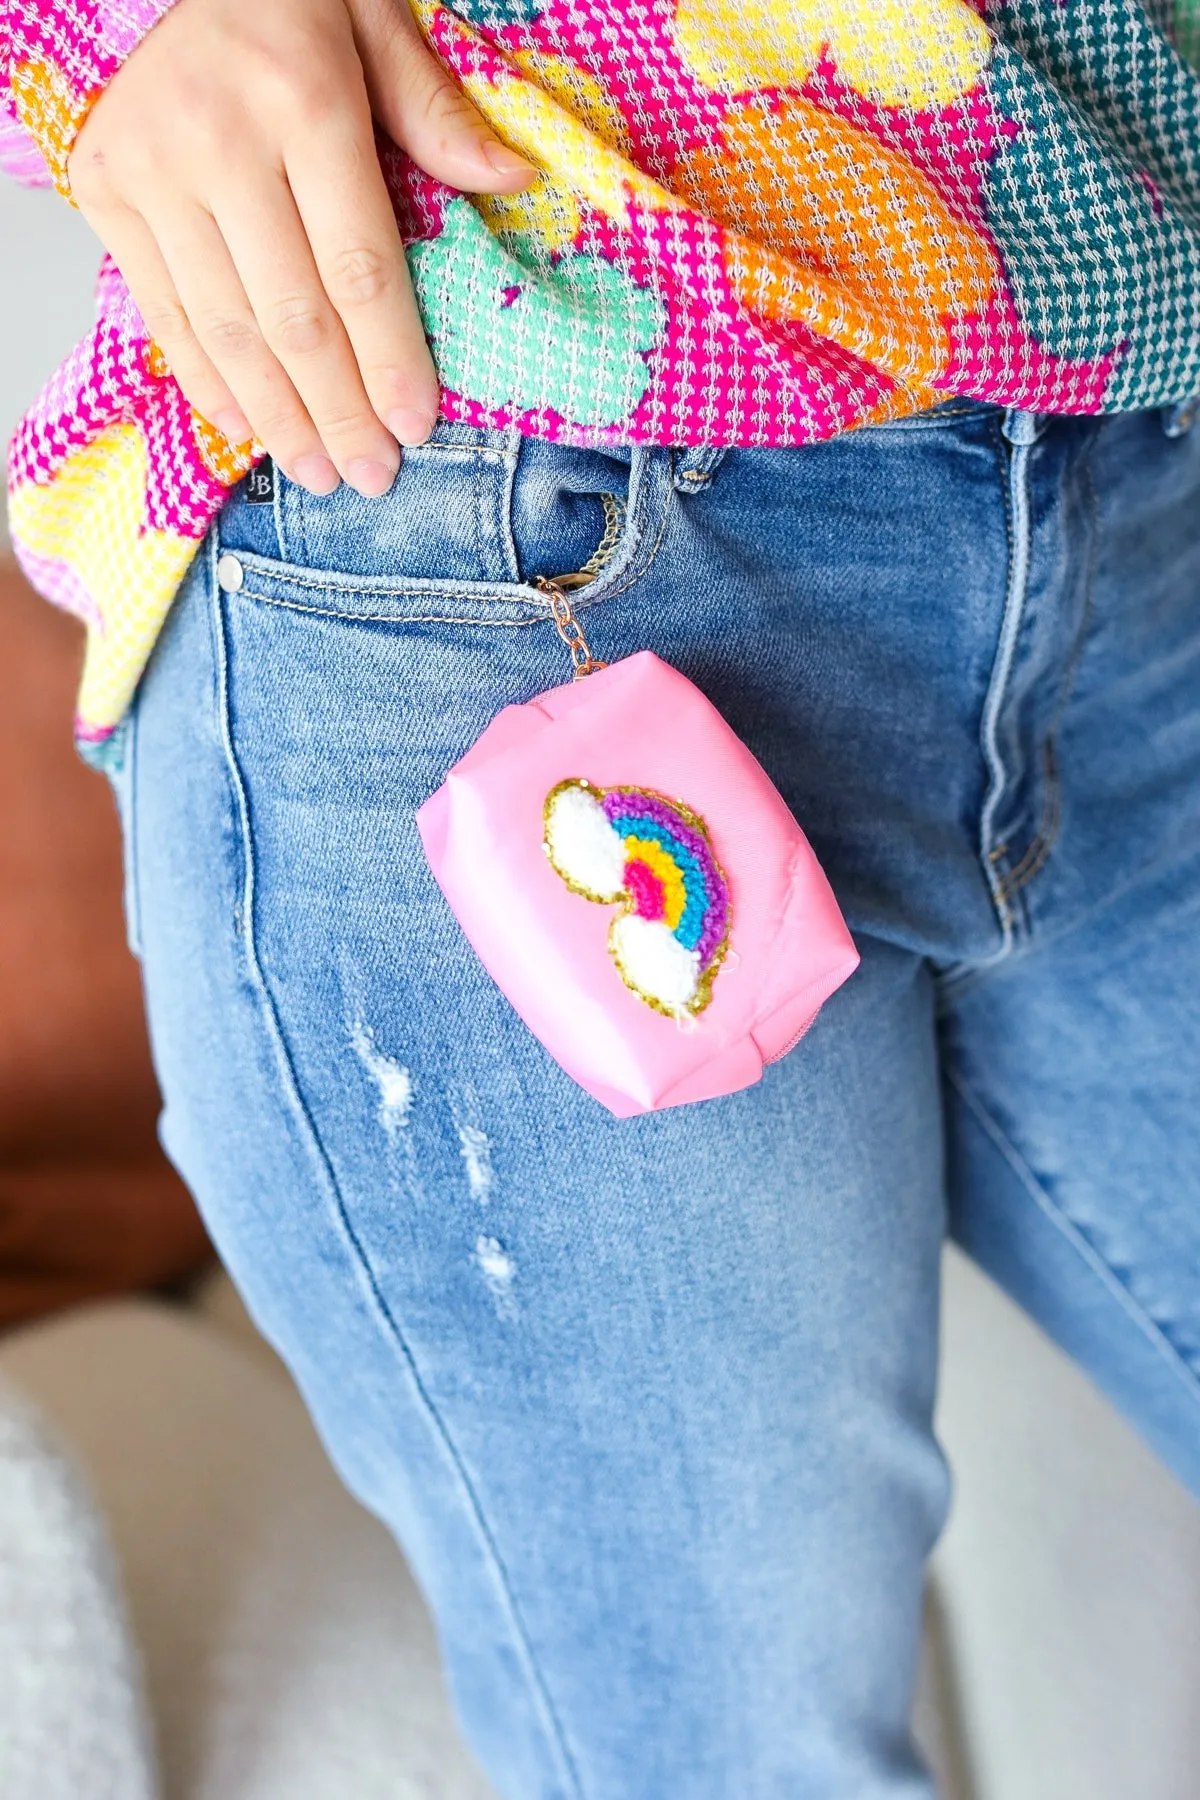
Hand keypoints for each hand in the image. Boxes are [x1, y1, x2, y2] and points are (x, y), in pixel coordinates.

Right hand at [67, 0, 534, 496]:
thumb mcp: (372, 15)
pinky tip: (249, 429)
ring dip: (277, 417)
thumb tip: (513, 181)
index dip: (388, 359)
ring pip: (226, 329)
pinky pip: (162, 310)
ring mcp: (152, 171)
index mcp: (303, 101)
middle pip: (293, 317)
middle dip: (338, 413)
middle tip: (371, 478)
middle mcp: (220, 144)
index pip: (359, 266)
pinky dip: (206, 380)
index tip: (414, 426)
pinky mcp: (104, 189)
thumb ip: (433, 108)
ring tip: (318, 473)